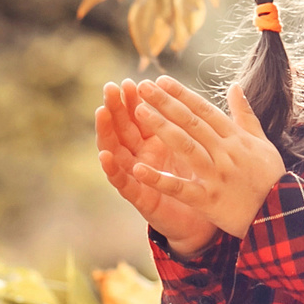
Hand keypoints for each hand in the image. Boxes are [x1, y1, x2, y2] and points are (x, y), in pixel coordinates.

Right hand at [96, 81, 220, 255]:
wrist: (203, 221)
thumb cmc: (196, 180)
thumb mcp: (193, 146)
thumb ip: (186, 122)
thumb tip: (188, 94)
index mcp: (155, 143)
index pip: (138, 117)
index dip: (133, 100)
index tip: (130, 82)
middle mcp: (142, 157)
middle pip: (123, 128)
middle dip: (115, 108)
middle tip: (110, 88)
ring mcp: (137, 177)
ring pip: (116, 151)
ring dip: (106, 132)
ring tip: (101, 112)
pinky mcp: (140, 198)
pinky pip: (124, 183)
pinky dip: (113, 169)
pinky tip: (105, 156)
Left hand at [122, 77, 286, 241]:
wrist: (282, 215)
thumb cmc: (271, 177)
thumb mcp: (262, 142)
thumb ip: (245, 114)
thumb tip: (235, 86)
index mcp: (236, 138)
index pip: (204, 110)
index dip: (182, 94)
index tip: (161, 80)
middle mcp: (225, 152)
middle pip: (191, 123)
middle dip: (166, 103)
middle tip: (143, 86)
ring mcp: (216, 175)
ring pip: (185, 147)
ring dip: (161, 128)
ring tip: (139, 112)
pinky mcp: (209, 200)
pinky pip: (180, 188)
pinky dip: (159, 179)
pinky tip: (137, 169)